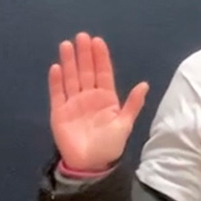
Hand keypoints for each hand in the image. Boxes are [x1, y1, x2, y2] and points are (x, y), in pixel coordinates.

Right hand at [48, 34, 148, 173]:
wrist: (91, 164)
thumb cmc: (110, 145)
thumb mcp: (125, 124)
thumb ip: (133, 104)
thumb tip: (144, 84)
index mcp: (106, 98)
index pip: (103, 73)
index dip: (100, 57)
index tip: (98, 41)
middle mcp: (89, 97)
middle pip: (86, 71)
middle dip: (84, 54)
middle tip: (81, 36)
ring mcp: (73, 103)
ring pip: (71, 78)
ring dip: (68, 62)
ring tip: (66, 45)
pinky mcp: (59, 112)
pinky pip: (57, 94)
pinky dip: (56, 81)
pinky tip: (56, 67)